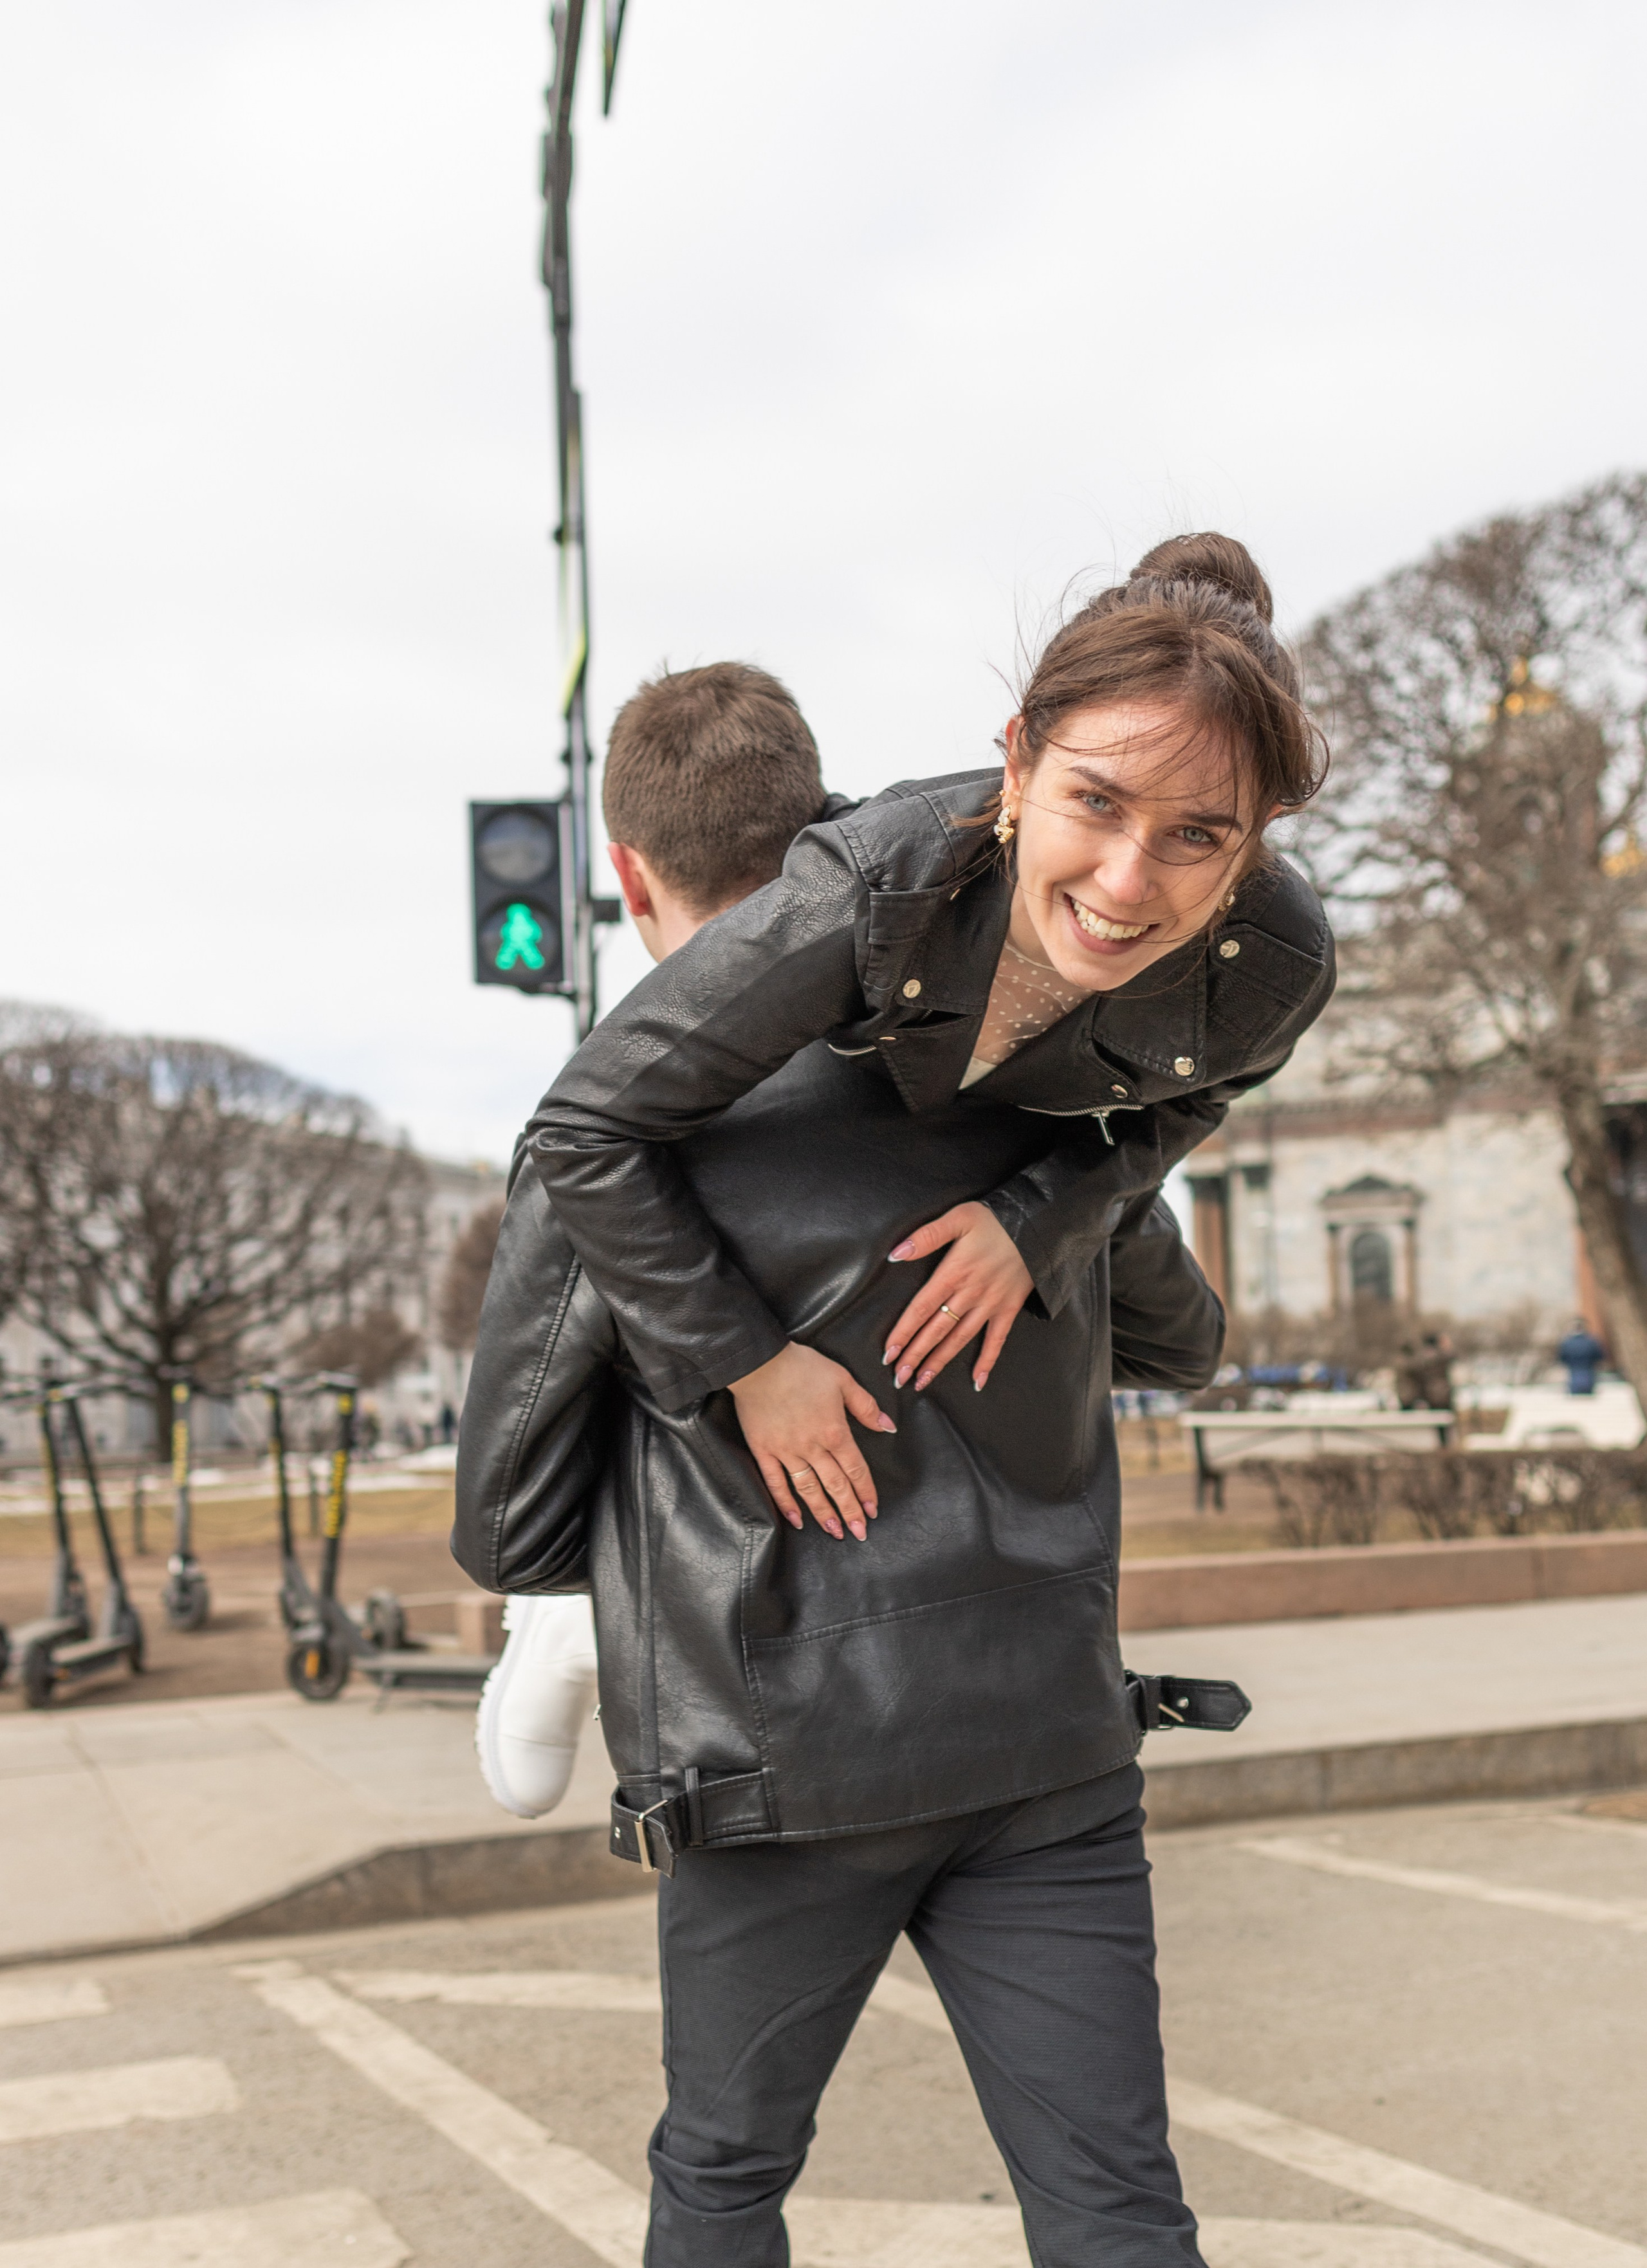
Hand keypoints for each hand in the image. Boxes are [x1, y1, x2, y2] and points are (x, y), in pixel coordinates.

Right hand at [728, 1342, 896, 1541]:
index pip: (856, 1469)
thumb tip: (888, 1427)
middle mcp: (812, 1448)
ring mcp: (786, 1452)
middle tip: (859, 1533)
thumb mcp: (842, 1379)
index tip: (872, 1511)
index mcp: (835, 1431)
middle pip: (835, 1486)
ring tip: (835, 1531)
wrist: (760, 1362)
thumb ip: (866, 1406)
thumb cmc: (802, 1367)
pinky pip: (775, 1483)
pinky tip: (796, 1520)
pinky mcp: (763, 1451)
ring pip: (808, 1490)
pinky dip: (785, 1504)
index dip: (866, 1492)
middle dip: (849, 1512)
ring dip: (823, 1513)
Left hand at [884, 1201, 1033, 1392]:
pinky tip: (977, 1382)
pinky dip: (987, 1362)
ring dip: (940, 1363)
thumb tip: (895, 1254)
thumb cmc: (994, 1220)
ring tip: (922, 1382)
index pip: (921, 1309)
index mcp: (953, 1273)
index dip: (903, 1332)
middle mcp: (969, 1294)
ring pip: (960, 1340)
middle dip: (915, 1355)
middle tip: (898, 1377)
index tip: (888, 1353)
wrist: (1037, 1226)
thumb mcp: (958, 1218)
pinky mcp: (1009, 1309)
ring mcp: (990, 1305)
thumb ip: (926, 1236)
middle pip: (936, 1330)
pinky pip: (997, 1341)